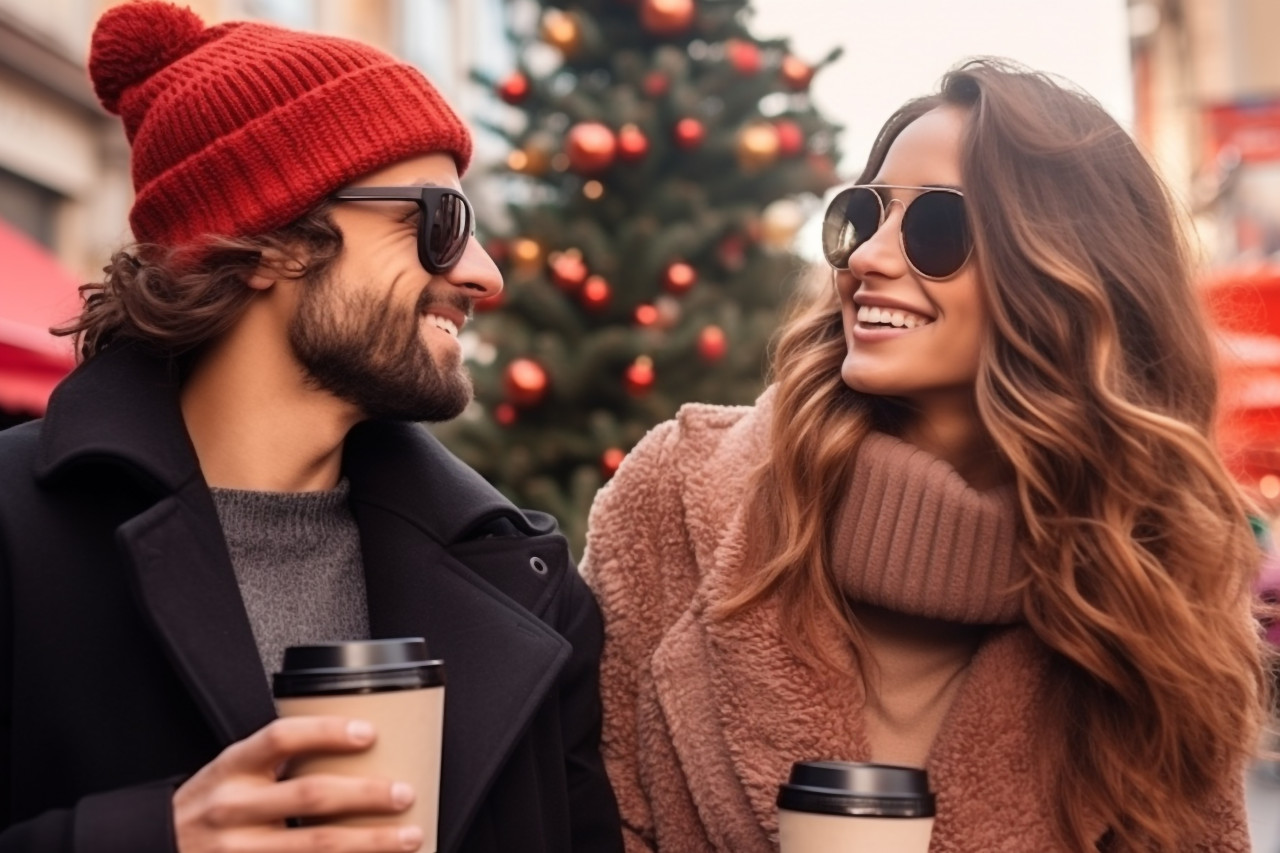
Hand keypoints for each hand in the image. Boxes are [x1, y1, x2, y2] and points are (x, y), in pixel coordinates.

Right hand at [174, 716, 421, 851]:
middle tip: (404, 794)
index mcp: (232, 768)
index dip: (327, 732)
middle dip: (366, 796)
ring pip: (316, 847)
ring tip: (409, 836)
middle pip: (311, 797)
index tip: (370, 732)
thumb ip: (277, 762)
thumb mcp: (231, 773)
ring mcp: (239, 852)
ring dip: (370, 843)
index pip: (281, 738)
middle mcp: (233, 809)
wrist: (156, 849)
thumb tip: (355, 748)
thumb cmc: (208, 808)